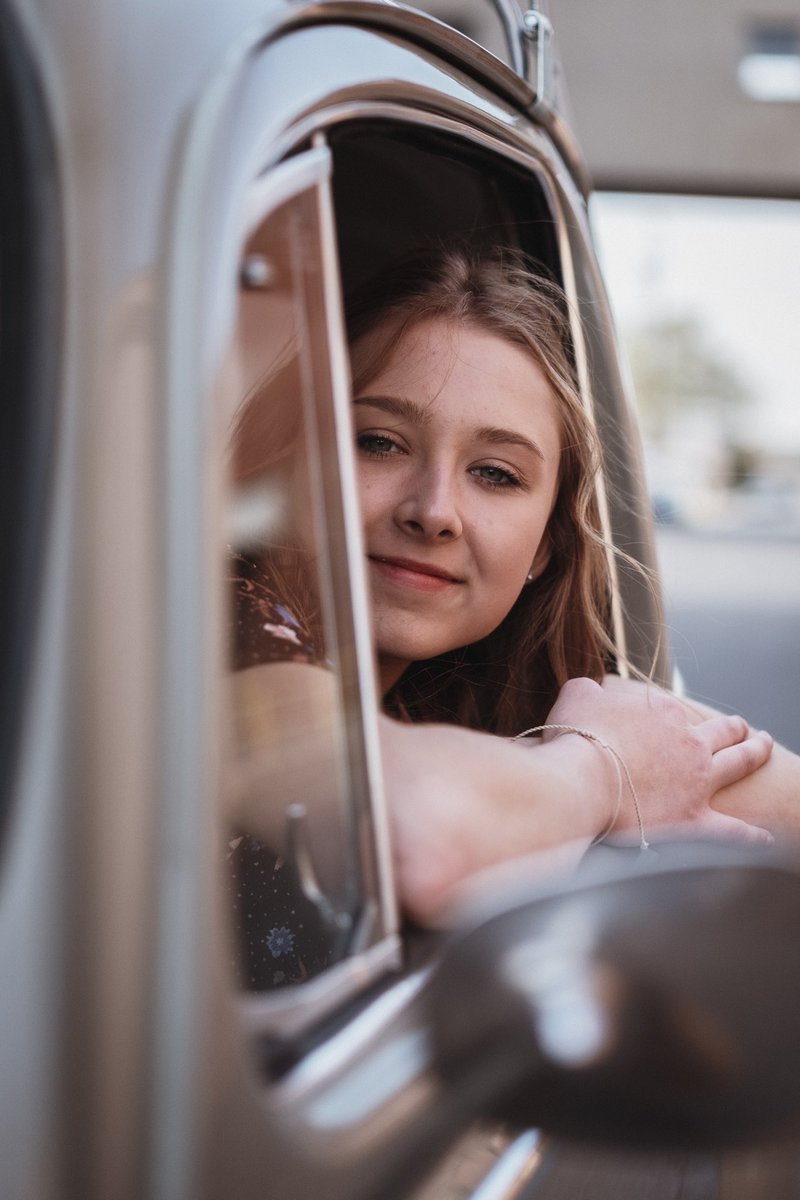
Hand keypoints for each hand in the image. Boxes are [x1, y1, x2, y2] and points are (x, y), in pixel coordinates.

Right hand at [546, 677, 773, 844]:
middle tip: (742, 727)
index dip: (670, 715)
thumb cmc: (576, 738)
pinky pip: (733, 829)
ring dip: (755, 753)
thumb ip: (588, 689)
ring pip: (739, 762)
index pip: (673, 709)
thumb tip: (591, 689)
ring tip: (765, 747)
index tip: (666, 720)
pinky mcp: (696, 818)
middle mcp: (688, 742)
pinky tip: (766, 837)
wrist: (583, 781)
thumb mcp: (577, 696)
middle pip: (721, 730)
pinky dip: (751, 834)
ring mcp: (698, 780)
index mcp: (662, 713)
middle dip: (733, 727)